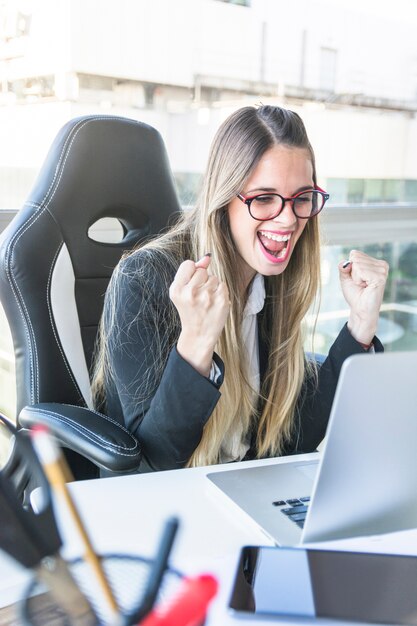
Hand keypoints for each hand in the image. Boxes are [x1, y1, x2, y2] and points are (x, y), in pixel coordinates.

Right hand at [169, 254, 229, 376]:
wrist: (199, 334)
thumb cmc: (190, 310)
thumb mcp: (182, 291)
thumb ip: (191, 272)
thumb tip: (207, 257)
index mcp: (177, 289)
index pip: (188, 264)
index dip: (192, 273)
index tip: (190, 285)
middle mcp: (190, 293)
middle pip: (202, 270)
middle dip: (202, 280)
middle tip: (198, 297)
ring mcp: (207, 297)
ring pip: (214, 278)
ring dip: (212, 287)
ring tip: (206, 301)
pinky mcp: (221, 301)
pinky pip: (222, 285)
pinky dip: (220, 292)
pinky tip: (214, 303)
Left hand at [338, 250, 388, 344]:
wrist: (360, 309)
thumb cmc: (355, 294)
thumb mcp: (345, 278)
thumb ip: (342, 267)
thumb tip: (346, 262)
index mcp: (375, 262)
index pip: (355, 254)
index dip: (350, 268)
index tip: (357, 279)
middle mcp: (381, 264)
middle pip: (356, 258)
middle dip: (353, 273)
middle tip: (360, 284)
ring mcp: (382, 270)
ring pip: (357, 264)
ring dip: (356, 278)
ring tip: (363, 286)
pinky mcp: (381, 277)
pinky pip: (361, 271)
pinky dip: (358, 280)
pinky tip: (366, 287)